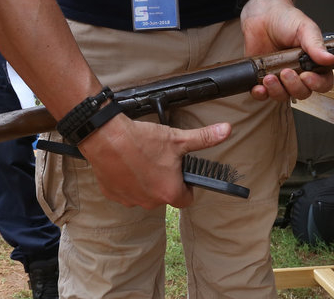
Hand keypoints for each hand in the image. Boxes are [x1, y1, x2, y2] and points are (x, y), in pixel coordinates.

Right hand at [78, 115, 230, 208]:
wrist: (107, 137)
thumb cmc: (142, 140)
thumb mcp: (178, 138)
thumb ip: (204, 138)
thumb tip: (226, 131)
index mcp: (170, 192)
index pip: (186, 199)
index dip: (186, 186)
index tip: (180, 173)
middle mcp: (151, 202)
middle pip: (164, 195)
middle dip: (163, 180)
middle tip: (159, 160)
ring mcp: (130, 200)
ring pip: (144, 194)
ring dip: (145, 182)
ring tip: (141, 159)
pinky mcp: (113, 195)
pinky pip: (125, 191)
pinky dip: (127, 181)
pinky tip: (126, 164)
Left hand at [240, 0, 333, 100]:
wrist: (262, 14)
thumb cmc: (286, 19)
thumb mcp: (305, 28)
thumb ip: (316, 44)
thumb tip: (330, 58)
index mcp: (314, 63)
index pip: (323, 82)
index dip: (317, 84)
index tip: (307, 76)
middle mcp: (299, 73)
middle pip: (303, 93)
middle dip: (294, 86)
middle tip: (286, 72)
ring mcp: (280, 77)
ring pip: (283, 96)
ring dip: (277, 91)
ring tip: (269, 77)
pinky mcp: (262, 78)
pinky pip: (263, 95)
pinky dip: (261, 94)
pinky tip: (259, 87)